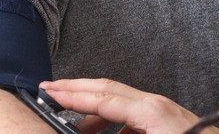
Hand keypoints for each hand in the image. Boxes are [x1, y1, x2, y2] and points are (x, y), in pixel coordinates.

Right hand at [40, 79, 218, 133]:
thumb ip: (119, 133)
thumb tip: (89, 130)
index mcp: (151, 112)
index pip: (101, 97)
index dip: (71, 95)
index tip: (49, 93)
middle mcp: (157, 105)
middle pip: (107, 89)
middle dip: (76, 89)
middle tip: (50, 91)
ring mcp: (165, 111)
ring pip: (120, 103)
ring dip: (94, 111)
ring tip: (73, 126)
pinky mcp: (170, 121)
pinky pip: (133, 116)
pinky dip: (113, 123)